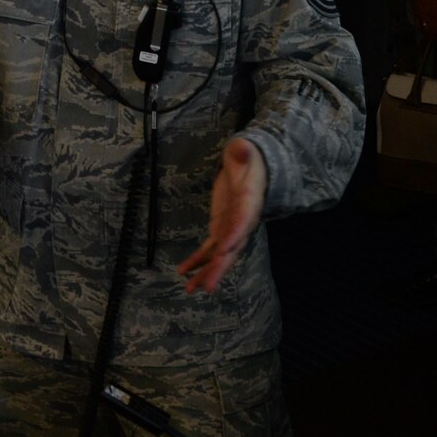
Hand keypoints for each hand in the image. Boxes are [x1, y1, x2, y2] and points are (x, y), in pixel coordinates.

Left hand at [178, 138, 267, 294]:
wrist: (253, 169)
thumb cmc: (249, 158)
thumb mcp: (246, 150)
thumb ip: (244, 150)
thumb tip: (241, 146)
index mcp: (249, 202)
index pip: (242, 220)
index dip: (234, 235)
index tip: (223, 250)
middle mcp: (242, 221)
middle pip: (233, 248)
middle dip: (219, 268)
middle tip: (208, 286)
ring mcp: (231, 228)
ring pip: (219, 255)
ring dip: (205, 272)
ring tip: (190, 289)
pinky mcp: (221, 229)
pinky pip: (209, 249)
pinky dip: (197, 261)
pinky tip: (183, 272)